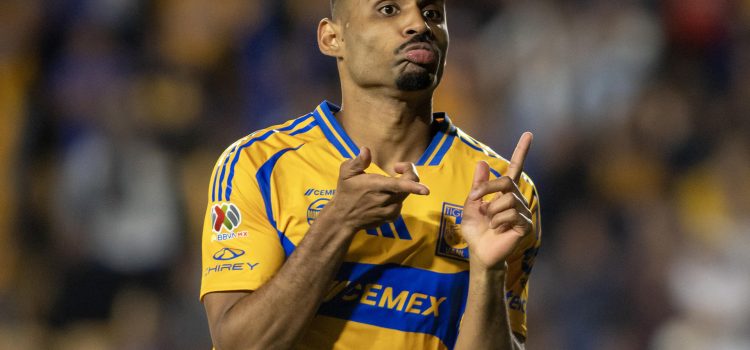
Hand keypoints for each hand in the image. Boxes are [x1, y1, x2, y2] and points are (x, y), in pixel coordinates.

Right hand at [321, 147, 429, 232]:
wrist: (343, 218)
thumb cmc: (345, 192)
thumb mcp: (345, 173)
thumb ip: (357, 161)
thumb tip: (366, 150)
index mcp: (376, 186)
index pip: (398, 186)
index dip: (414, 187)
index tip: (426, 190)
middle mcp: (385, 200)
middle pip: (409, 187)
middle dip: (408, 173)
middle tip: (397, 168)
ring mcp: (389, 211)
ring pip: (406, 195)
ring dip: (403, 186)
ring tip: (388, 183)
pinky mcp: (391, 218)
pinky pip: (401, 204)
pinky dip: (398, 197)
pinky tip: (385, 196)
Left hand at [460, 133, 533, 270]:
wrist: (479, 251)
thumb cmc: (476, 230)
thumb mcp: (471, 204)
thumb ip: (478, 185)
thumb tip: (483, 162)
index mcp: (505, 192)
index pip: (515, 168)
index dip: (521, 151)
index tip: (528, 134)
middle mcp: (517, 199)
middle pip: (506, 182)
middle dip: (488, 189)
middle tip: (477, 200)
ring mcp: (523, 212)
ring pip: (507, 200)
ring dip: (492, 211)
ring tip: (490, 223)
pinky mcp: (526, 225)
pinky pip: (511, 214)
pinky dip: (498, 221)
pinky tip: (498, 229)